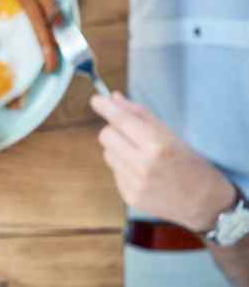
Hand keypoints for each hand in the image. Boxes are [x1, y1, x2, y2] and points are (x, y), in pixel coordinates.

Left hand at [91, 92, 235, 231]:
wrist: (205, 202)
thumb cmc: (190, 163)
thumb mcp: (172, 134)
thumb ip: (141, 114)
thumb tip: (114, 99)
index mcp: (157, 146)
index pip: (121, 121)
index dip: (106, 108)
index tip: (96, 100)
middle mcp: (143, 165)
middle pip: (106, 136)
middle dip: (114, 130)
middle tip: (128, 133)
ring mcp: (135, 184)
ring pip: (107, 154)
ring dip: (118, 150)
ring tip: (141, 156)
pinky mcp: (130, 197)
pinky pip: (115, 173)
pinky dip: (124, 168)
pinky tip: (143, 173)